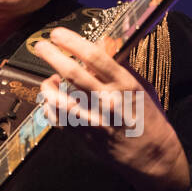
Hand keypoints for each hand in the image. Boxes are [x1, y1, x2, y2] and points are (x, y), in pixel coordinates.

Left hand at [31, 26, 191, 190]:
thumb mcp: (141, 86)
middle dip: (52, 56)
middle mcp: (108, 101)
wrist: (151, 155)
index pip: (95, 57)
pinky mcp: (85, 136)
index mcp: (125, 84)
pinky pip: (58, 120)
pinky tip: (51, 101)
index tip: (58, 34)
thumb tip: (102, 43)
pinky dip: (49, 107)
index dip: (72, 43)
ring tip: (48, 80)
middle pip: (73, 74)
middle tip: (40, 46)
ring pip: (60, 99)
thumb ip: (120, 66)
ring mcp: (94, 120)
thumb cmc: (148, 117)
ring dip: (48, 86)